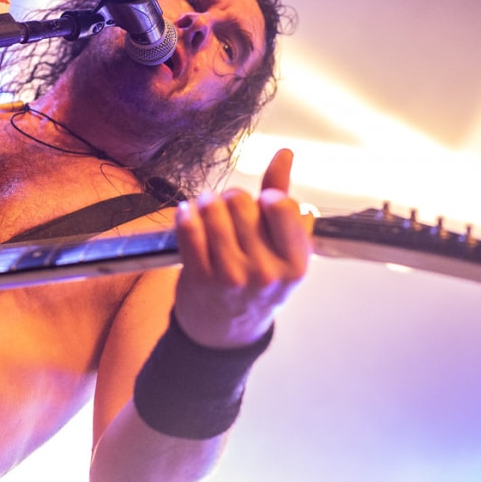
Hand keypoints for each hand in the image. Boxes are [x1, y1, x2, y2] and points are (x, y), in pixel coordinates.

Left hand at [171, 148, 311, 347]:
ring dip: (207, 202)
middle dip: (232, 198)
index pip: (281, 206)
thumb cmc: (259, 277)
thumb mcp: (281, 245)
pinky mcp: (200, 279)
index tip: (261, 201)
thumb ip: (283, 195)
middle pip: (242, 204)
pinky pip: (189, 230)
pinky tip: (186, 212)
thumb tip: (285, 153)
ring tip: (206, 205)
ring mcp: (232, 277)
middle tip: (228, 205)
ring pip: (213, 212)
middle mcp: (266, 273)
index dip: (267, 196)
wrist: (228, 328)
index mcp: (295, 264)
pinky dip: (185, 215)